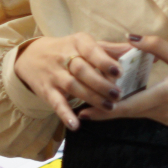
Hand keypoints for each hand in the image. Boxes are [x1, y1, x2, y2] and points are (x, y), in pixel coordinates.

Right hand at [14, 33, 130, 131]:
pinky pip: (56, 103)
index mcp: (78, 42)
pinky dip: (65, 114)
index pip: (91, 51)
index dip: (104, 61)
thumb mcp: (86, 44)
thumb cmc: (67, 50)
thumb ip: (110, 49)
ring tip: (109, 107)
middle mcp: (65, 57)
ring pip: (73, 86)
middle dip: (101, 83)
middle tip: (118, 95)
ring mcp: (55, 75)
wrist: (31, 56)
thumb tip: (136, 49)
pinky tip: (76, 125)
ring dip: (91, 98)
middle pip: (82, 70)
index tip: (119, 72)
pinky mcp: (47, 91)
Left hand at [80, 35, 167, 126]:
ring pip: (136, 114)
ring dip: (119, 108)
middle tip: (82, 107)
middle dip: (105, 110)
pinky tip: (125, 99)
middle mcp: (162, 111)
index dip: (105, 109)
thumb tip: (132, 37)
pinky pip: (146, 113)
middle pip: (127, 113)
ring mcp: (166, 118)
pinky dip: (133, 107)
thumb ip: (156, 47)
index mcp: (164, 96)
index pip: (128, 106)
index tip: (85, 110)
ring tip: (99, 100)